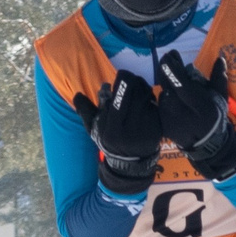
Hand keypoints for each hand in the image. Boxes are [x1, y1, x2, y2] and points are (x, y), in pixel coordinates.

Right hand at [73, 69, 161, 192]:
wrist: (131, 161)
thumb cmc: (110, 142)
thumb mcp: (94, 130)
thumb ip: (86, 112)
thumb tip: (77, 95)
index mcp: (112, 129)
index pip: (119, 96)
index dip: (122, 80)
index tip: (120, 75)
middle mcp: (130, 128)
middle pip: (135, 93)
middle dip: (133, 80)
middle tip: (130, 78)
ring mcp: (146, 128)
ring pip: (146, 96)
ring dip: (142, 86)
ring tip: (137, 85)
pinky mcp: (158, 127)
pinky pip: (154, 104)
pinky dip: (150, 97)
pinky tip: (145, 97)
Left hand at [156, 51, 235, 179]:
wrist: (205, 144)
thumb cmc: (215, 117)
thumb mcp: (221, 98)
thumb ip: (218, 78)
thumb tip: (220, 58)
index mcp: (197, 103)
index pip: (179, 81)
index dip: (172, 66)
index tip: (171, 54)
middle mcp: (180, 110)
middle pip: (167, 84)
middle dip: (166, 68)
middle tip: (169, 58)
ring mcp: (168, 118)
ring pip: (163, 92)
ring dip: (167, 83)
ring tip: (176, 79)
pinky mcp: (161, 122)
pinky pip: (160, 103)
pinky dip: (166, 95)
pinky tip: (173, 93)